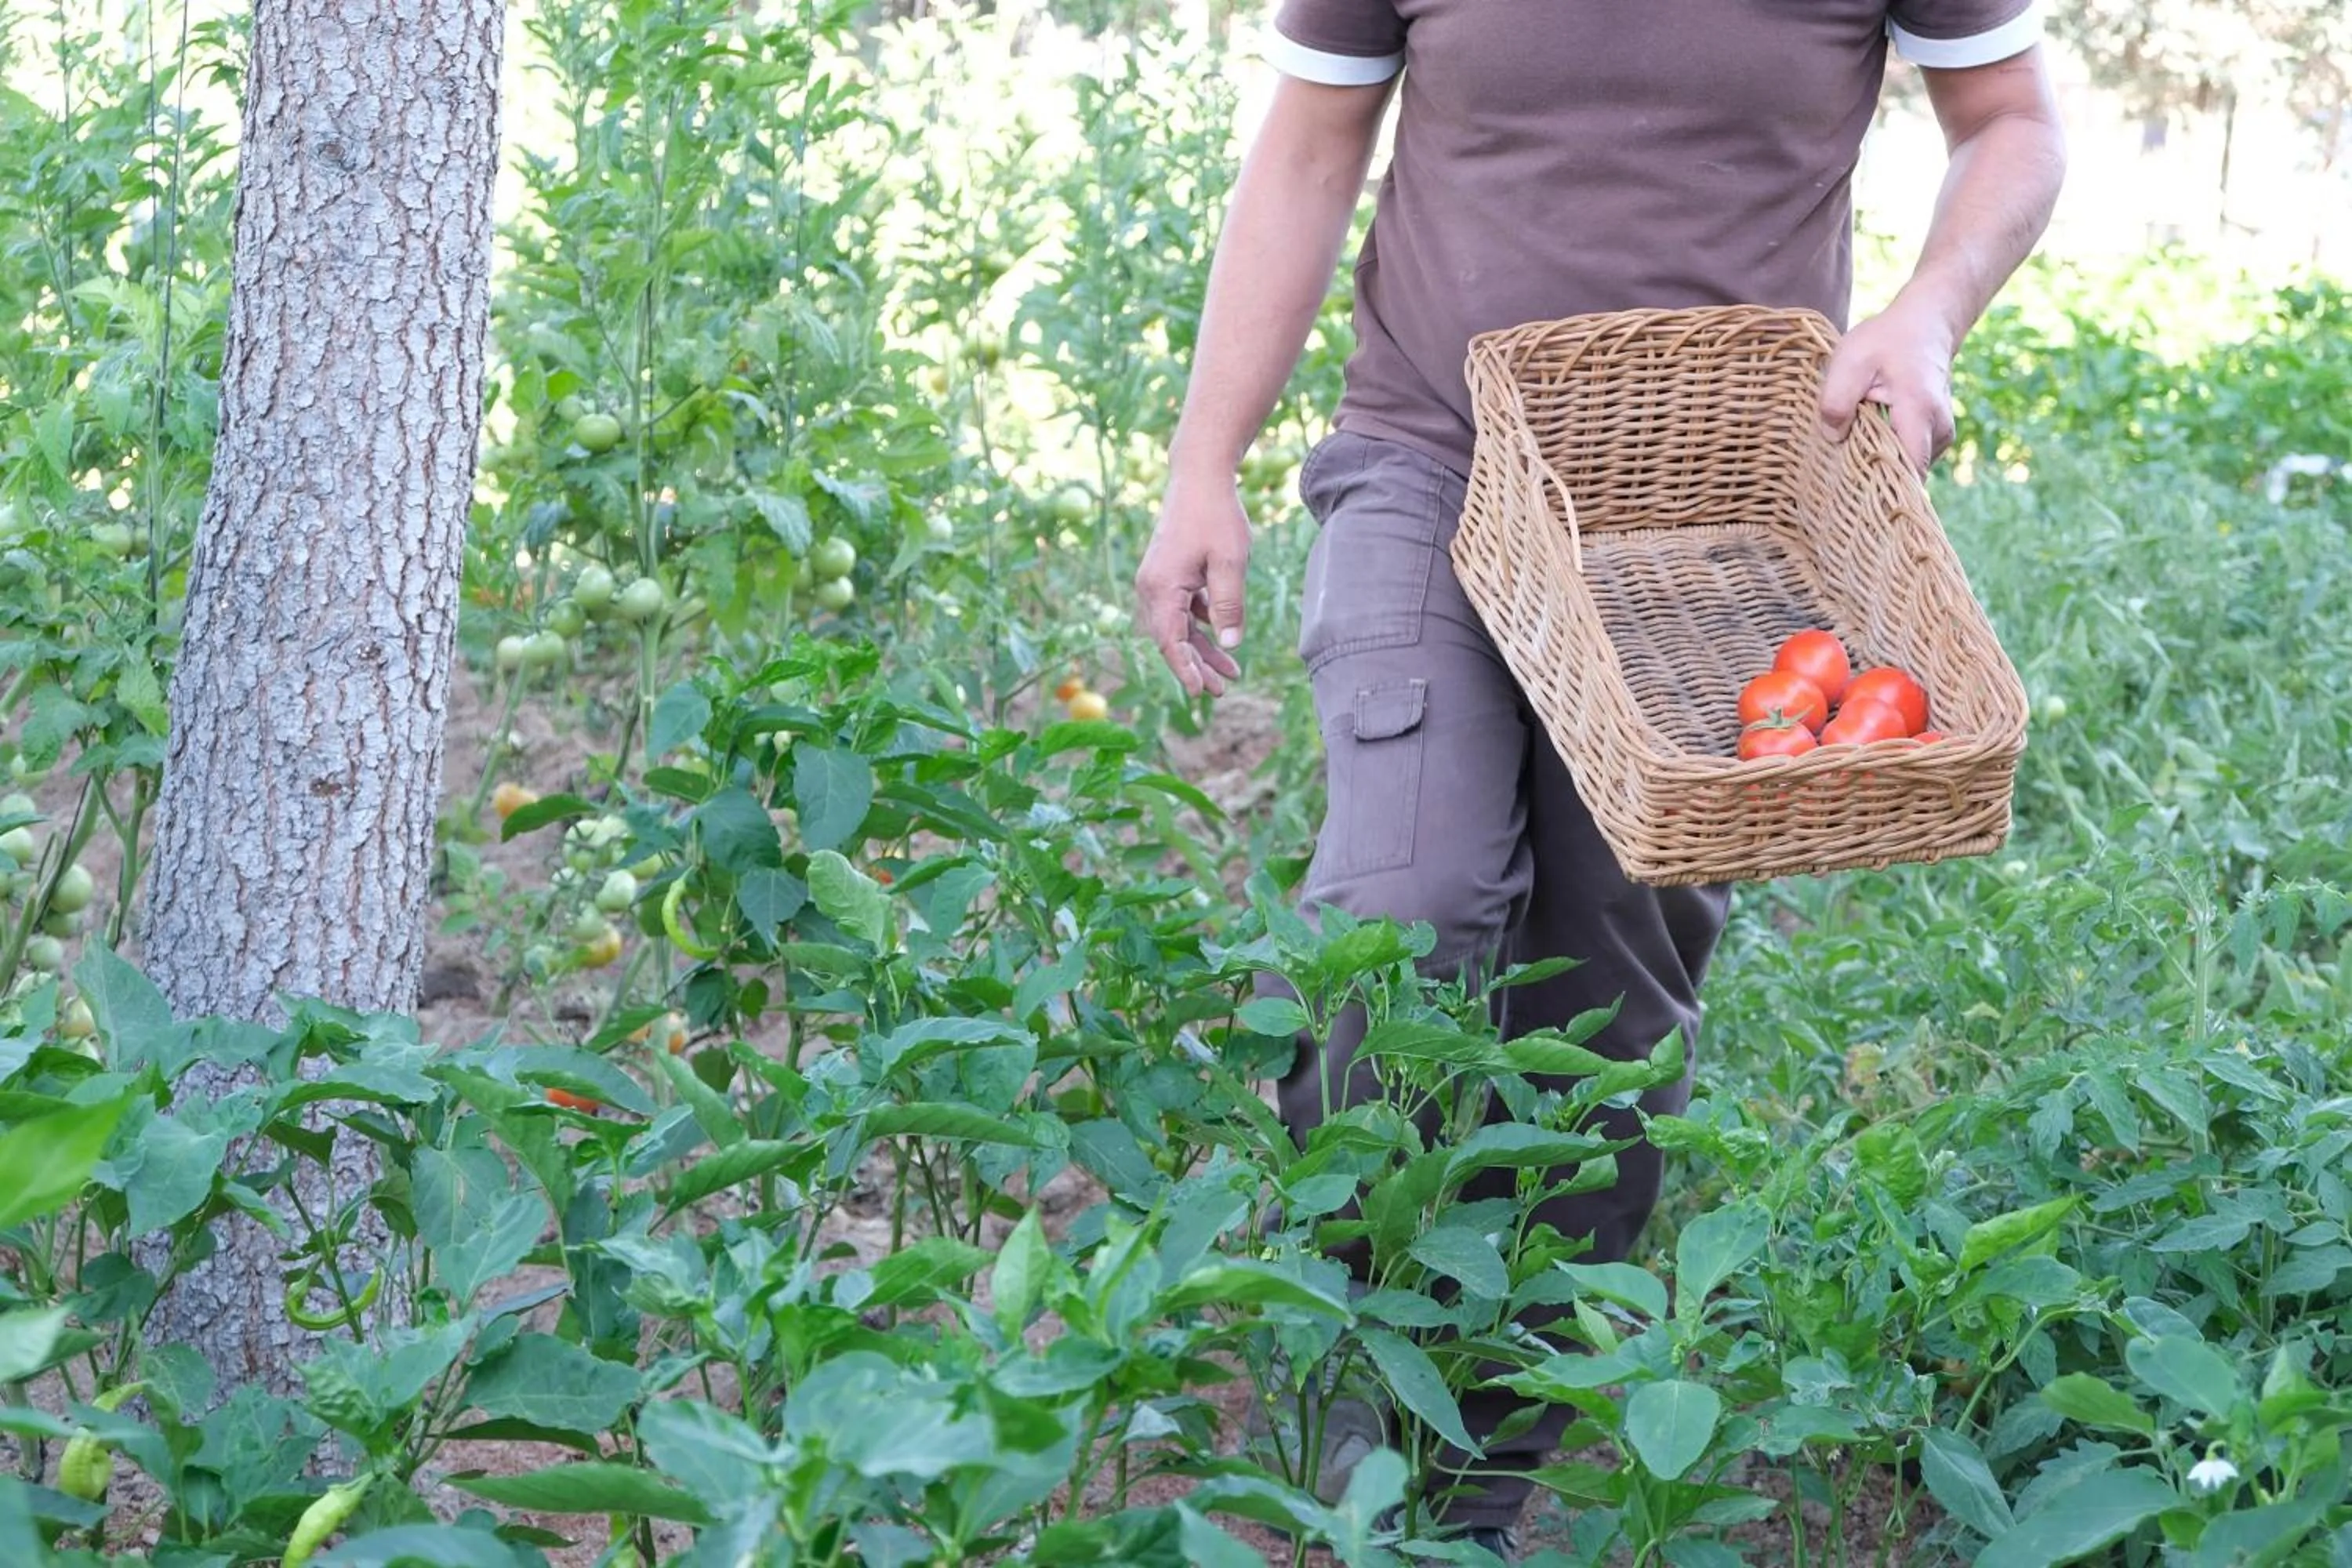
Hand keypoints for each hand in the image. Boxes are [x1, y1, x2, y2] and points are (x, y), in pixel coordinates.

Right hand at [1133, 471, 1249, 697]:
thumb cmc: (1215, 516)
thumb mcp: (1229, 562)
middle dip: (1196, 666)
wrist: (1199, 476)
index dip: (1185, 670)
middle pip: (1172, 639)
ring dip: (1201, 648)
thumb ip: (1229, 605)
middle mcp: (1151, 588)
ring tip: (1231, 672)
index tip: (1203, 692)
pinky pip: (1182, 610)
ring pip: (1178, 626)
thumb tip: (1230, 645)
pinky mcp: (1168, 574)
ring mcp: (1158, 581)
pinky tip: (1222, 635)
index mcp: (1160, 588)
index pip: (1170, 641)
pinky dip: (1201, 626)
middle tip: (1222, 691)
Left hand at [1819, 298, 1957, 475]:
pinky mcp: (1937, 435)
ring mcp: (1942, 434)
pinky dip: (1889, 455)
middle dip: (1876, 479)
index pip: (1910, 469)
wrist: (1925, 324)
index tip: (1855, 494)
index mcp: (1919, 411)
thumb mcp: (1850, 361)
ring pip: (1909, 467)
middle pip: (1908, 474)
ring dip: (1881, 464)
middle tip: (1842, 474)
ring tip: (1854, 451)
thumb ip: (1837, 400)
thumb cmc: (1885, 340)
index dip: (1884, 488)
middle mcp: (1939, 428)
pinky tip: (1868, 442)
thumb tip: (1833, 438)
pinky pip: (1912, 457)